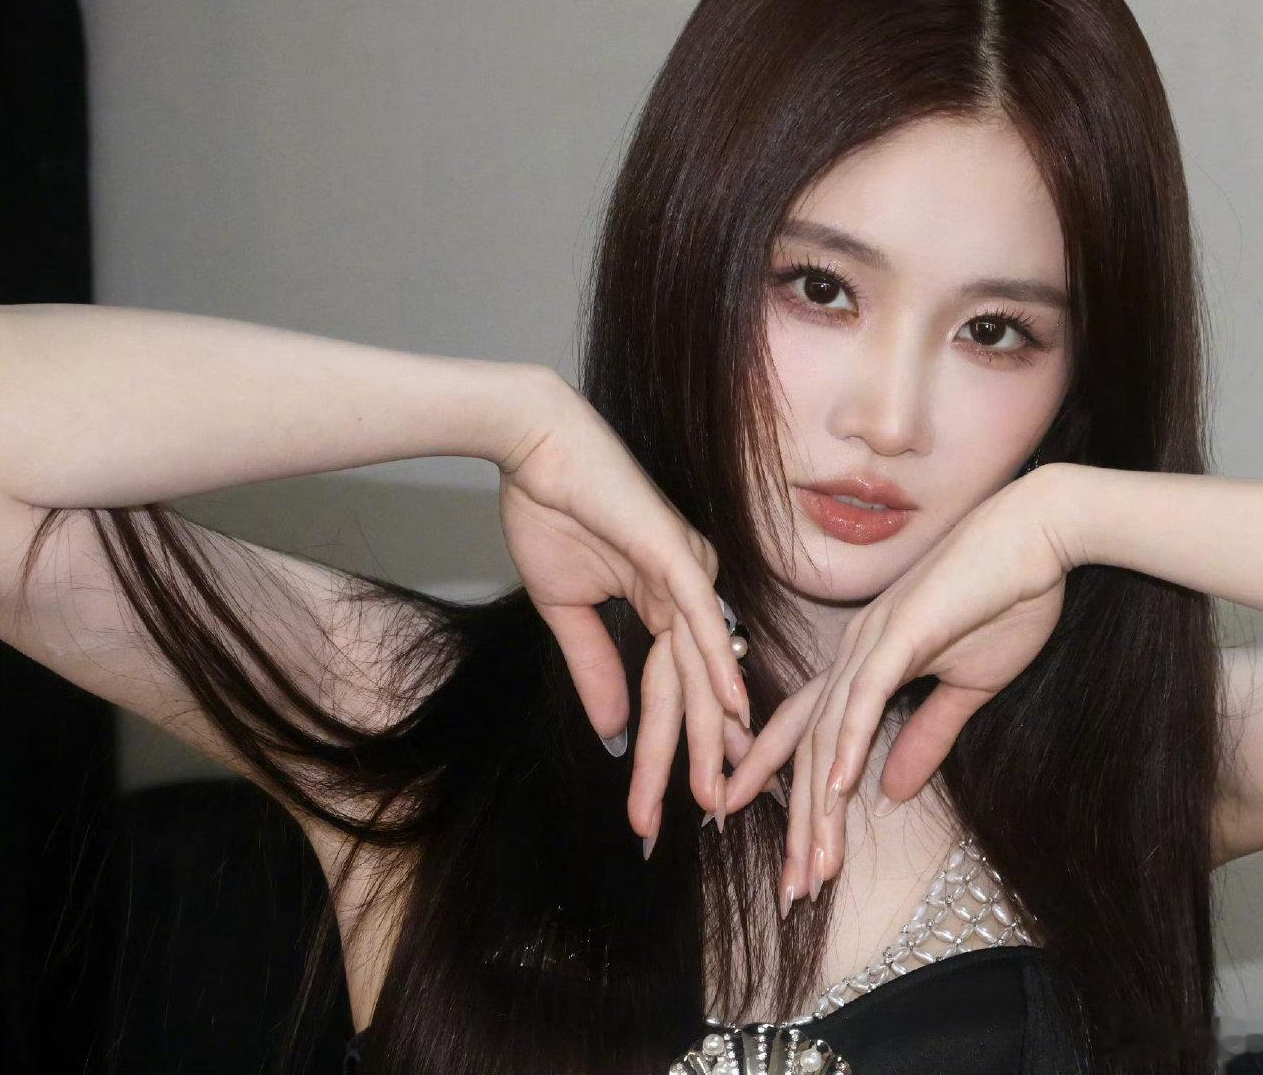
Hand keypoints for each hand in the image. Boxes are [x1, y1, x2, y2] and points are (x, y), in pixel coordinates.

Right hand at [496, 369, 751, 845]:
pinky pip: (700, 617)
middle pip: (694, 690)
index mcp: (668, 602)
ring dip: (706, 732)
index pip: (673, 689)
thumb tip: (615, 732)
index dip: (672, 746)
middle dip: (697, 757)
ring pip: (700, 667)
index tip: (675, 801)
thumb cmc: (549, 510)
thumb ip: (595, 668)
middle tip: (709, 817)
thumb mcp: (566, 609)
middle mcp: (692, 590)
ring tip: (716, 791)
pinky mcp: (675, 552)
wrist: (533, 447)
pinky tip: (729, 708)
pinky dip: (714, 662)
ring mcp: (689, 570)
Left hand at [724, 467, 1078, 903]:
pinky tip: (838, 789)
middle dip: (799, 824)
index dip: (794, 795)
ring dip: (820, 805)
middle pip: (811, 748)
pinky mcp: (901, 630)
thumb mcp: (968, 687)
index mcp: (866, 664)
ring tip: (814, 865)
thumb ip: (928, 736)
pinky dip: (849, 743)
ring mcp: (873, 639)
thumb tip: (892, 791)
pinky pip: (865, 695)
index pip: (816, 738)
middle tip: (793, 889)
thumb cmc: (1007, 599)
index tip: (791, 856)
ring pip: (830, 733)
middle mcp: (855, 652)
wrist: (1041, 535)